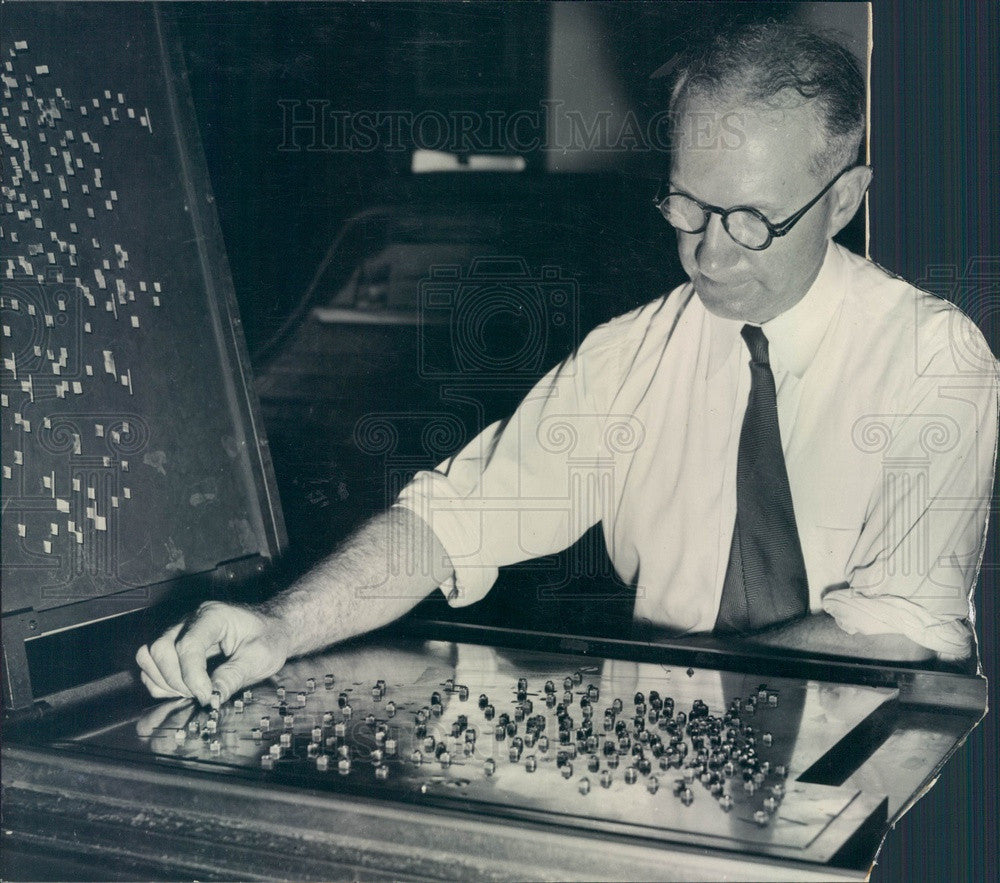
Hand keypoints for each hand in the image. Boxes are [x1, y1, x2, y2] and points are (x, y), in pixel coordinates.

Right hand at [135, 601, 291, 705]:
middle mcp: (190, 620)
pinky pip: (150, 665)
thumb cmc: (268, 638)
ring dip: (164, 681)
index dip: (192, 676)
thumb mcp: (260, 657)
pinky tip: (183, 689)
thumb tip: (211, 698)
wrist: (271, 629)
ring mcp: (179, 631)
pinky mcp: (174, 646)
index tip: (206, 696)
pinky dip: (159, 682)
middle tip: (202, 694)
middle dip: (176, 680)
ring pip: (149, 656)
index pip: (188, 645)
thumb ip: (234, 676)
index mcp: (214, 616)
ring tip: (192, 691)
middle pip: (161, 649)